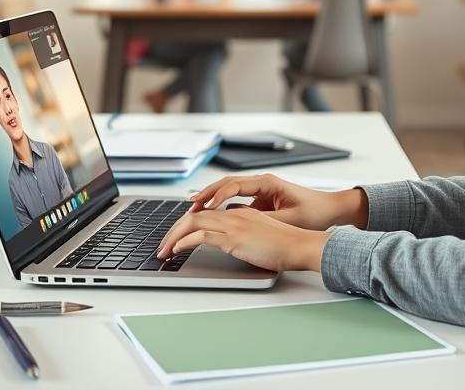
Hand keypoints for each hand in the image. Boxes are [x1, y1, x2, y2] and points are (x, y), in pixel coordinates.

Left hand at [156, 206, 329, 271]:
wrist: (301, 246)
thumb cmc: (287, 245)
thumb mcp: (262, 236)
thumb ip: (247, 234)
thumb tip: (234, 242)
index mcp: (242, 213)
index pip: (207, 213)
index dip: (188, 224)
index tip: (177, 237)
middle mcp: (235, 215)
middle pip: (195, 216)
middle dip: (174, 230)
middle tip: (163, 245)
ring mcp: (233, 225)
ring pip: (193, 223)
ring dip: (173, 237)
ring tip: (164, 251)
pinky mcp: (234, 238)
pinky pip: (201, 236)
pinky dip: (184, 242)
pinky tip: (176, 251)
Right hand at [186, 173, 366, 229]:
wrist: (330, 210)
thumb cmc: (314, 212)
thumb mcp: (290, 219)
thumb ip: (266, 221)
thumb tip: (245, 225)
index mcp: (267, 183)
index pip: (235, 185)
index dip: (217, 195)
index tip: (204, 206)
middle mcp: (261, 183)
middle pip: (226, 184)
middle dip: (206, 194)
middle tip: (190, 205)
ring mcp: (259, 191)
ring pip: (228, 191)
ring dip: (211, 199)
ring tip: (193, 209)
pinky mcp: (260, 201)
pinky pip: (235, 200)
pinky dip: (220, 206)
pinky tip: (210, 215)